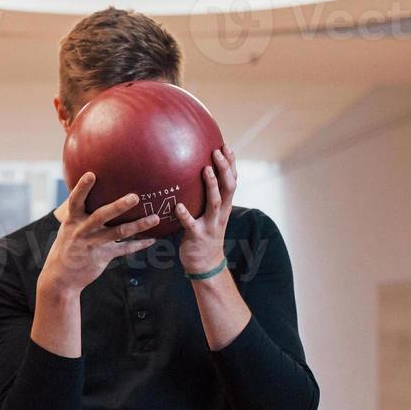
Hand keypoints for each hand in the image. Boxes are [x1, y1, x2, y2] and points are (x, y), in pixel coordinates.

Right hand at [39, 173, 160, 297]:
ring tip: (155, 218)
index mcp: (72, 221)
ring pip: (118, 232)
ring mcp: (92, 244)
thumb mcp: (67, 229)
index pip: (75, 201)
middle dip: (118, 206)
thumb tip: (88, 193)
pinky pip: (123, 249)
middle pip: (101, 216)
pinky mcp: (102, 256)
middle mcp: (82, 231)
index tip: (91, 174)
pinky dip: (138, 245)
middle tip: (135, 197)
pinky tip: (152, 240)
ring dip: (138, 225)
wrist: (61, 277)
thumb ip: (79, 214)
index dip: (82, 188)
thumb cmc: (66, 248)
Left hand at [176, 146, 235, 275]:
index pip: (232, 181)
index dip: (231, 164)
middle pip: (228, 187)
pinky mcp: (198, 236)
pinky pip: (191, 224)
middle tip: (216, 151)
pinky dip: (185, 215)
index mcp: (224, 206)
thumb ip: (205, 197)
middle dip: (225, 168)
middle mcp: (221, 213)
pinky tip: (177, 206)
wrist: (206, 264)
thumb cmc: (204, 234)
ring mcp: (211, 224)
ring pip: (215, 202)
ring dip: (211, 185)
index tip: (226, 145)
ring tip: (205, 170)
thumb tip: (194, 175)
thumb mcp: (210, 214)